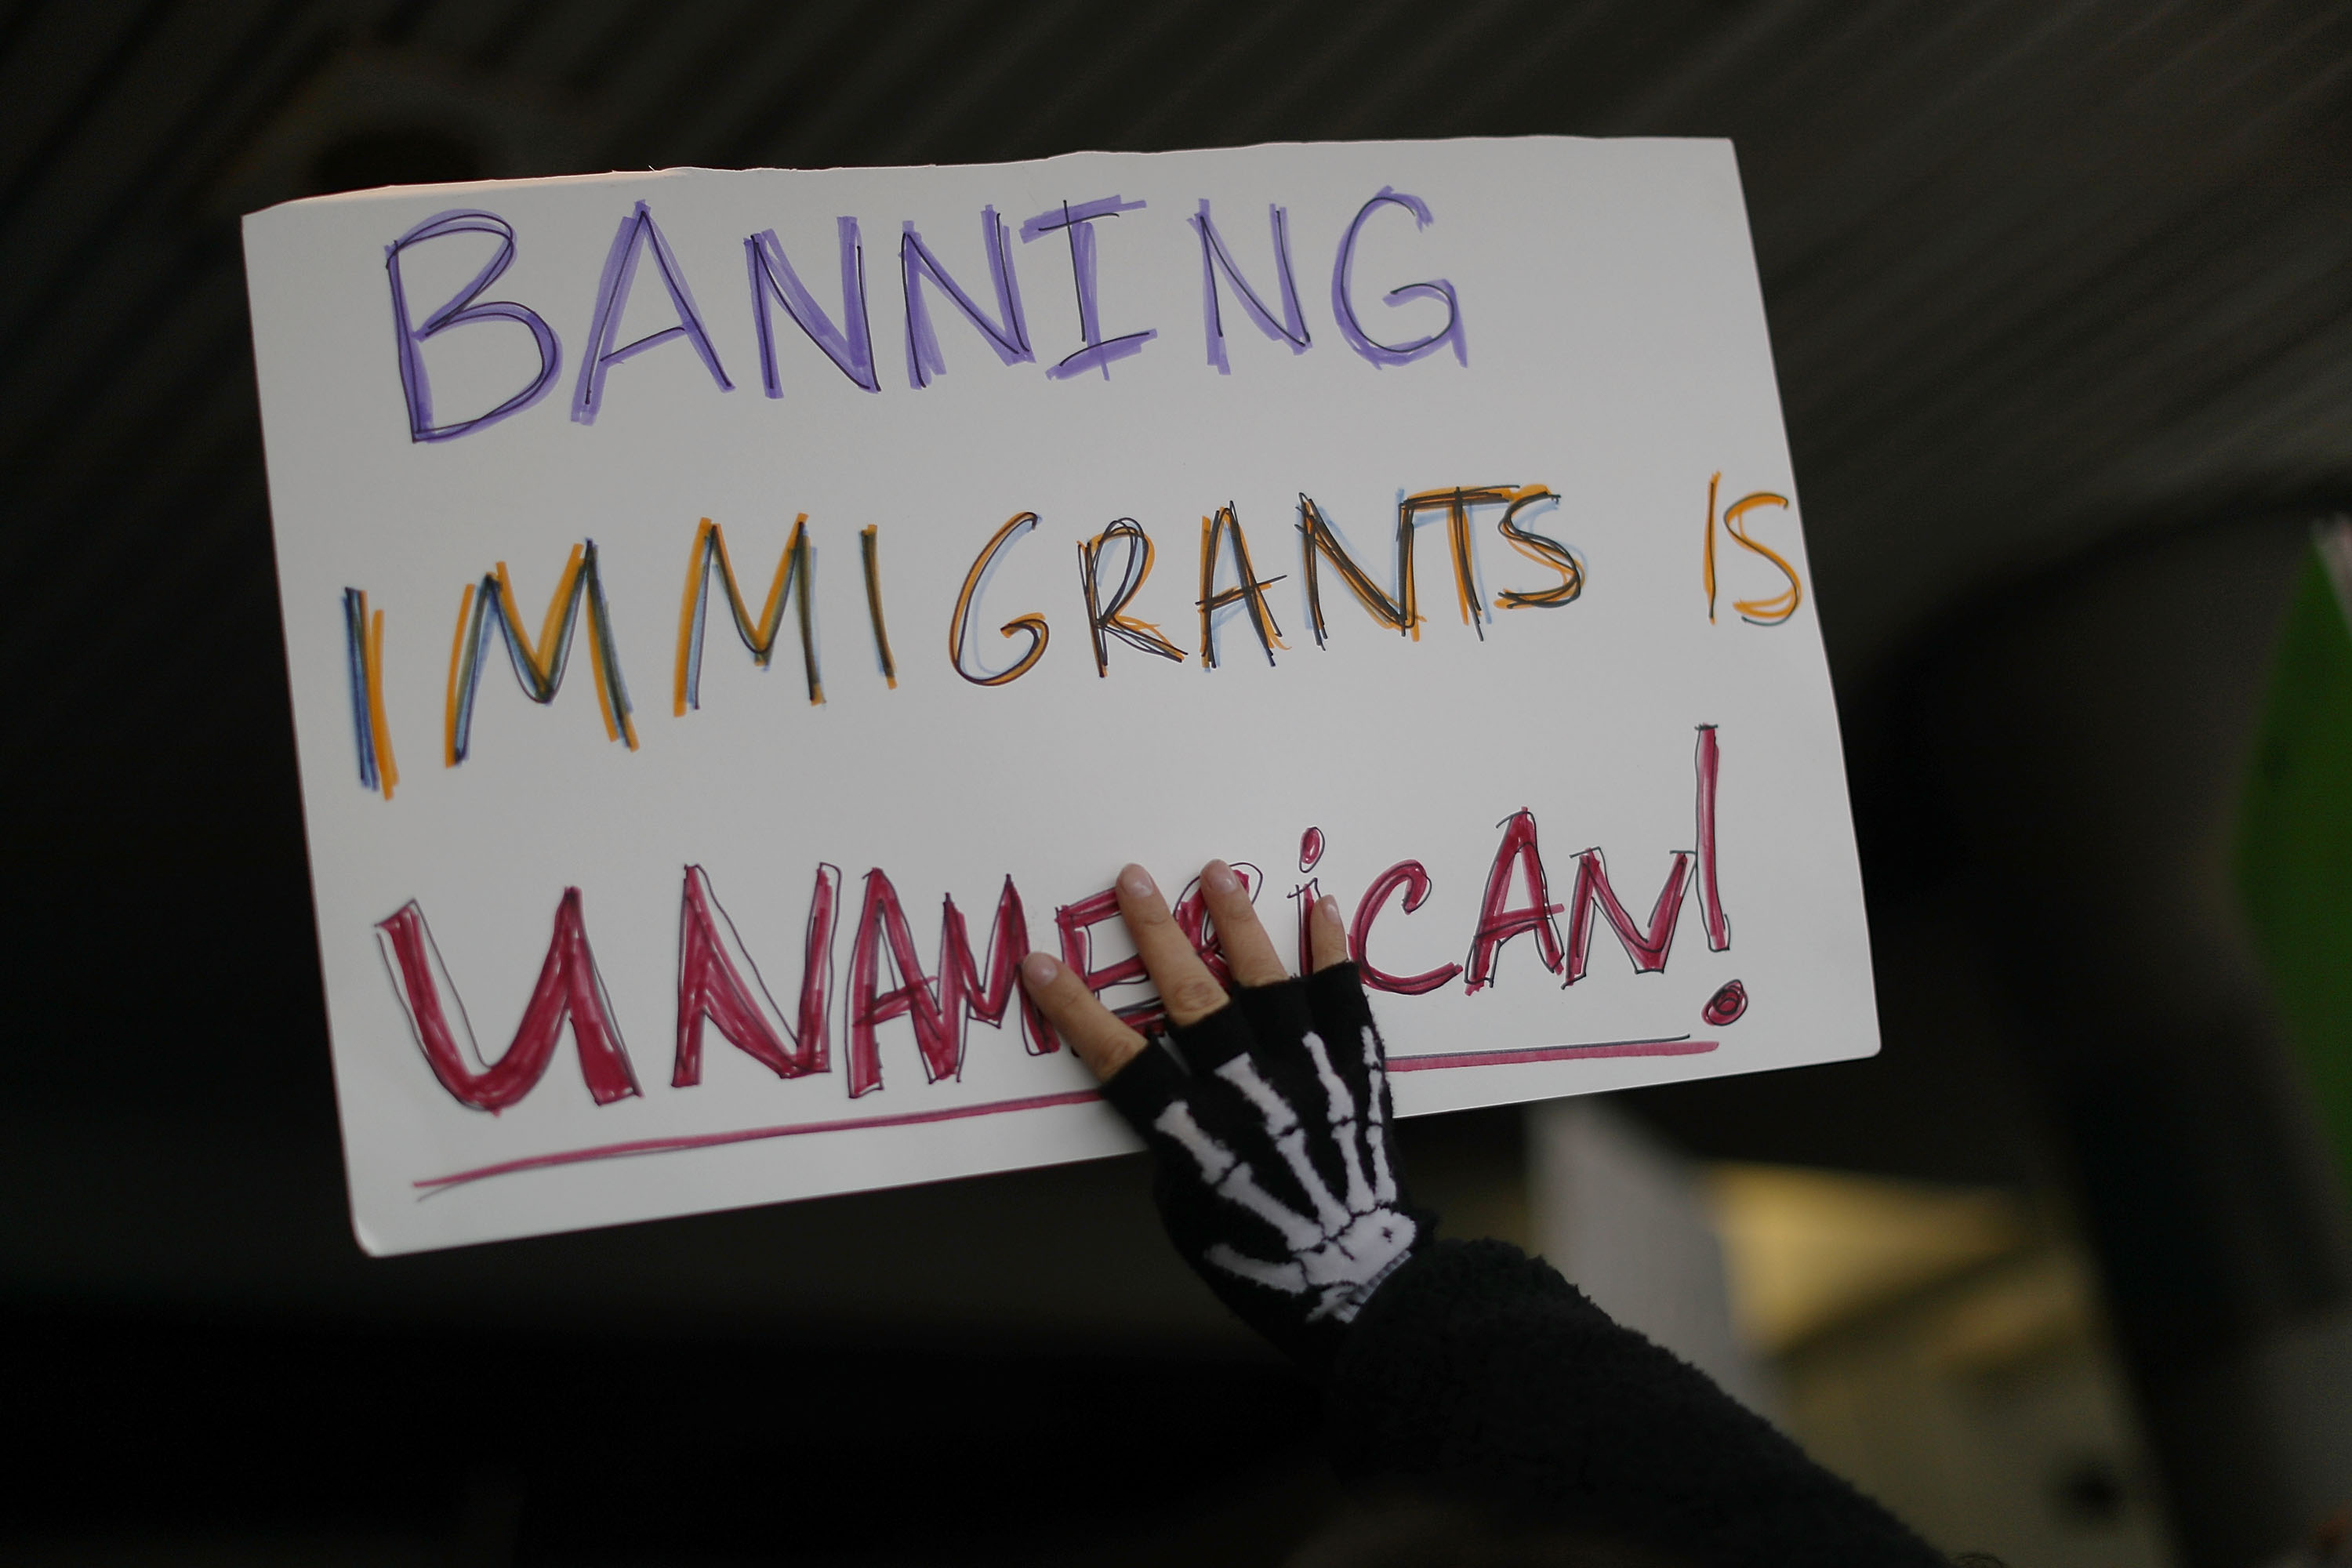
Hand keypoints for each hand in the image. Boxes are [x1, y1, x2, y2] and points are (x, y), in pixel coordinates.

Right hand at [1020, 861, 1433, 1366]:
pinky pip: (1343, 999)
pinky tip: (1322, 907)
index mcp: (1195, 1139)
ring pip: (1267, 982)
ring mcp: (1309, 1077)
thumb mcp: (1188, 1218)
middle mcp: (1249, 1096)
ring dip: (1238, 923)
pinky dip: (1331, 952)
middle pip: (1192, 998)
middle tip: (1132, 880)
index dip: (1076, 1010)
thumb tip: (1173, 1099)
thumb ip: (1175, 1148)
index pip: (1120, 1060)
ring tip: (1215, 871)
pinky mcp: (1359, 1075)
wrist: (1365, 1285)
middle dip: (1156, 934)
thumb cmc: (1265, 1268)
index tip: (1041, 963)